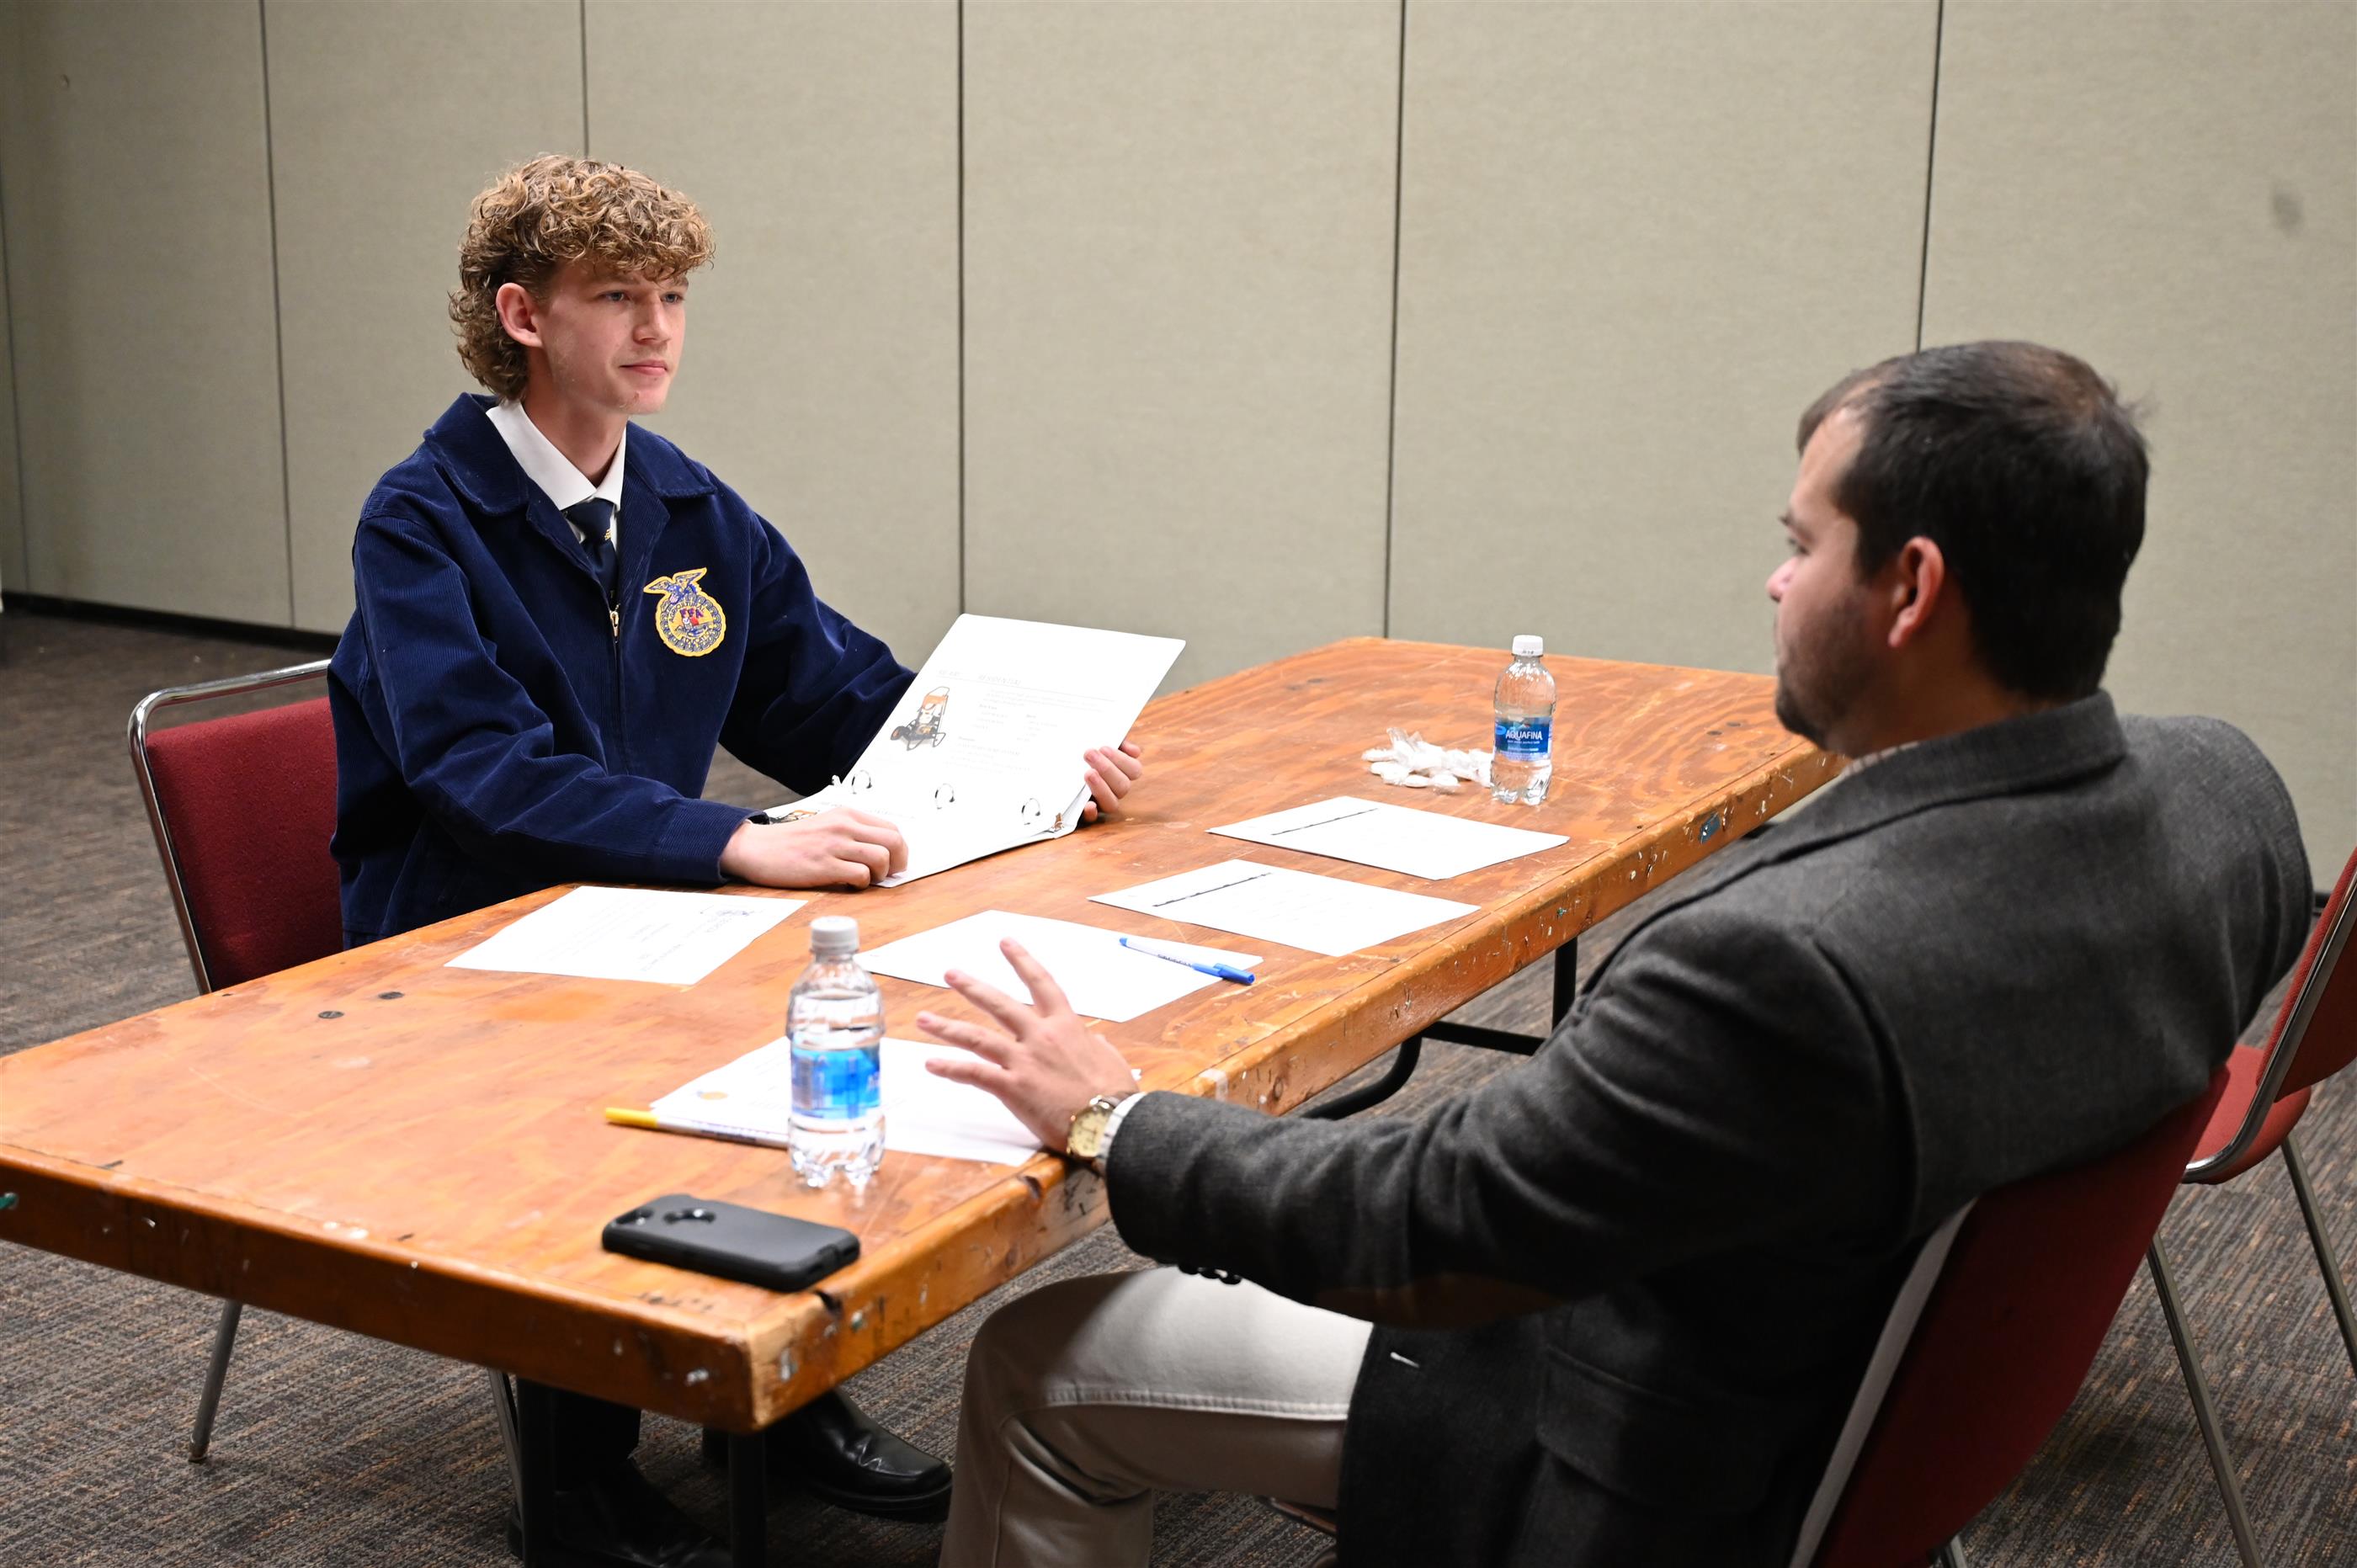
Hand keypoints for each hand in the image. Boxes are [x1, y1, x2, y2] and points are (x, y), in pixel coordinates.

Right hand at [718, 808, 907, 888]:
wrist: (757, 847)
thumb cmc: (793, 841)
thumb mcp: (827, 825)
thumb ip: (853, 833)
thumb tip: (884, 852)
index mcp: (847, 814)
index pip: (892, 829)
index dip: (899, 850)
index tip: (892, 863)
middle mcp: (844, 825)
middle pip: (894, 841)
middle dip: (898, 862)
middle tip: (886, 874)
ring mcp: (834, 845)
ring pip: (881, 858)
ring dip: (880, 874)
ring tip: (864, 879)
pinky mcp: (824, 866)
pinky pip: (860, 875)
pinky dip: (861, 884)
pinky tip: (848, 884)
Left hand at [916, 939, 1138, 1150]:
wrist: (1111, 1123)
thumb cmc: (1115, 1095)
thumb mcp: (1110, 1060)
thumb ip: (1097, 1045)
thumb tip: (1094, 1040)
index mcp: (1067, 1026)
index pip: (1041, 983)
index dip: (1022, 961)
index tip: (1007, 944)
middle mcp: (1042, 1036)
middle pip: (999, 1003)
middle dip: (971, 987)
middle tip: (951, 973)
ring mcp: (1025, 1060)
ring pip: (977, 1036)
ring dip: (947, 1026)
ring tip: (923, 1019)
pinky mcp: (1014, 1087)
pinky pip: (974, 1073)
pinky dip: (951, 1067)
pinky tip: (932, 1063)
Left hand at [1079, 741, 1144, 822]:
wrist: (1049, 759)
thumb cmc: (1076, 748)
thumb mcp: (1092, 738)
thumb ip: (1114, 738)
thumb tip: (1134, 751)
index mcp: (1120, 771)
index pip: (1133, 770)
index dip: (1122, 760)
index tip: (1104, 747)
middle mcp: (1113, 789)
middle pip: (1123, 786)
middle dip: (1107, 769)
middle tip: (1088, 754)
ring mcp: (1100, 803)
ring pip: (1112, 803)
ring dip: (1102, 788)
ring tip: (1087, 773)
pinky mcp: (1083, 813)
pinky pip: (1092, 819)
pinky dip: (1092, 813)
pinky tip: (1088, 804)